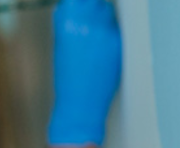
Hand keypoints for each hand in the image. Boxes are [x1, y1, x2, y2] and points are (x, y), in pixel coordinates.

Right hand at [48, 0, 121, 147]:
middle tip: (89, 24)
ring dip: (102, 20)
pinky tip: (102, 52)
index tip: (80, 8)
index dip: (80, 4)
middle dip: (93, 8)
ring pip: (107, 12)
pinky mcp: (117, 42)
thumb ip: (70, 23)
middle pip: (95, 1)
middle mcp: (86, 23)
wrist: (79, 105)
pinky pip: (114, 30)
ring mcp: (103, 31)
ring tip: (94, 41)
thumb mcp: (62, 46)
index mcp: (67, 23)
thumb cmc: (69, 79)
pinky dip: (109, 36)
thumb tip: (78, 8)